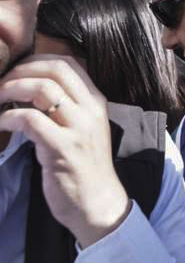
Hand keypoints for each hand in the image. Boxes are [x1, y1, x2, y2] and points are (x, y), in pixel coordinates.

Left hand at [0, 56, 129, 247]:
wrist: (97, 203)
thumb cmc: (84, 167)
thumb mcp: (83, 130)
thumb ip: (67, 108)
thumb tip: (32, 89)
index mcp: (96, 101)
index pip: (69, 63)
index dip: (37, 60)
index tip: (17, 70)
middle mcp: (90, 109)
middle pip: (56, 70)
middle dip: (22, 70)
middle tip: (2, 83)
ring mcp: (78, 128)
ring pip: (44, 89)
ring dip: (12, 89)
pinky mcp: (62, 148)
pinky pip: (30, 120)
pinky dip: (9, 117)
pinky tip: (1, 124)